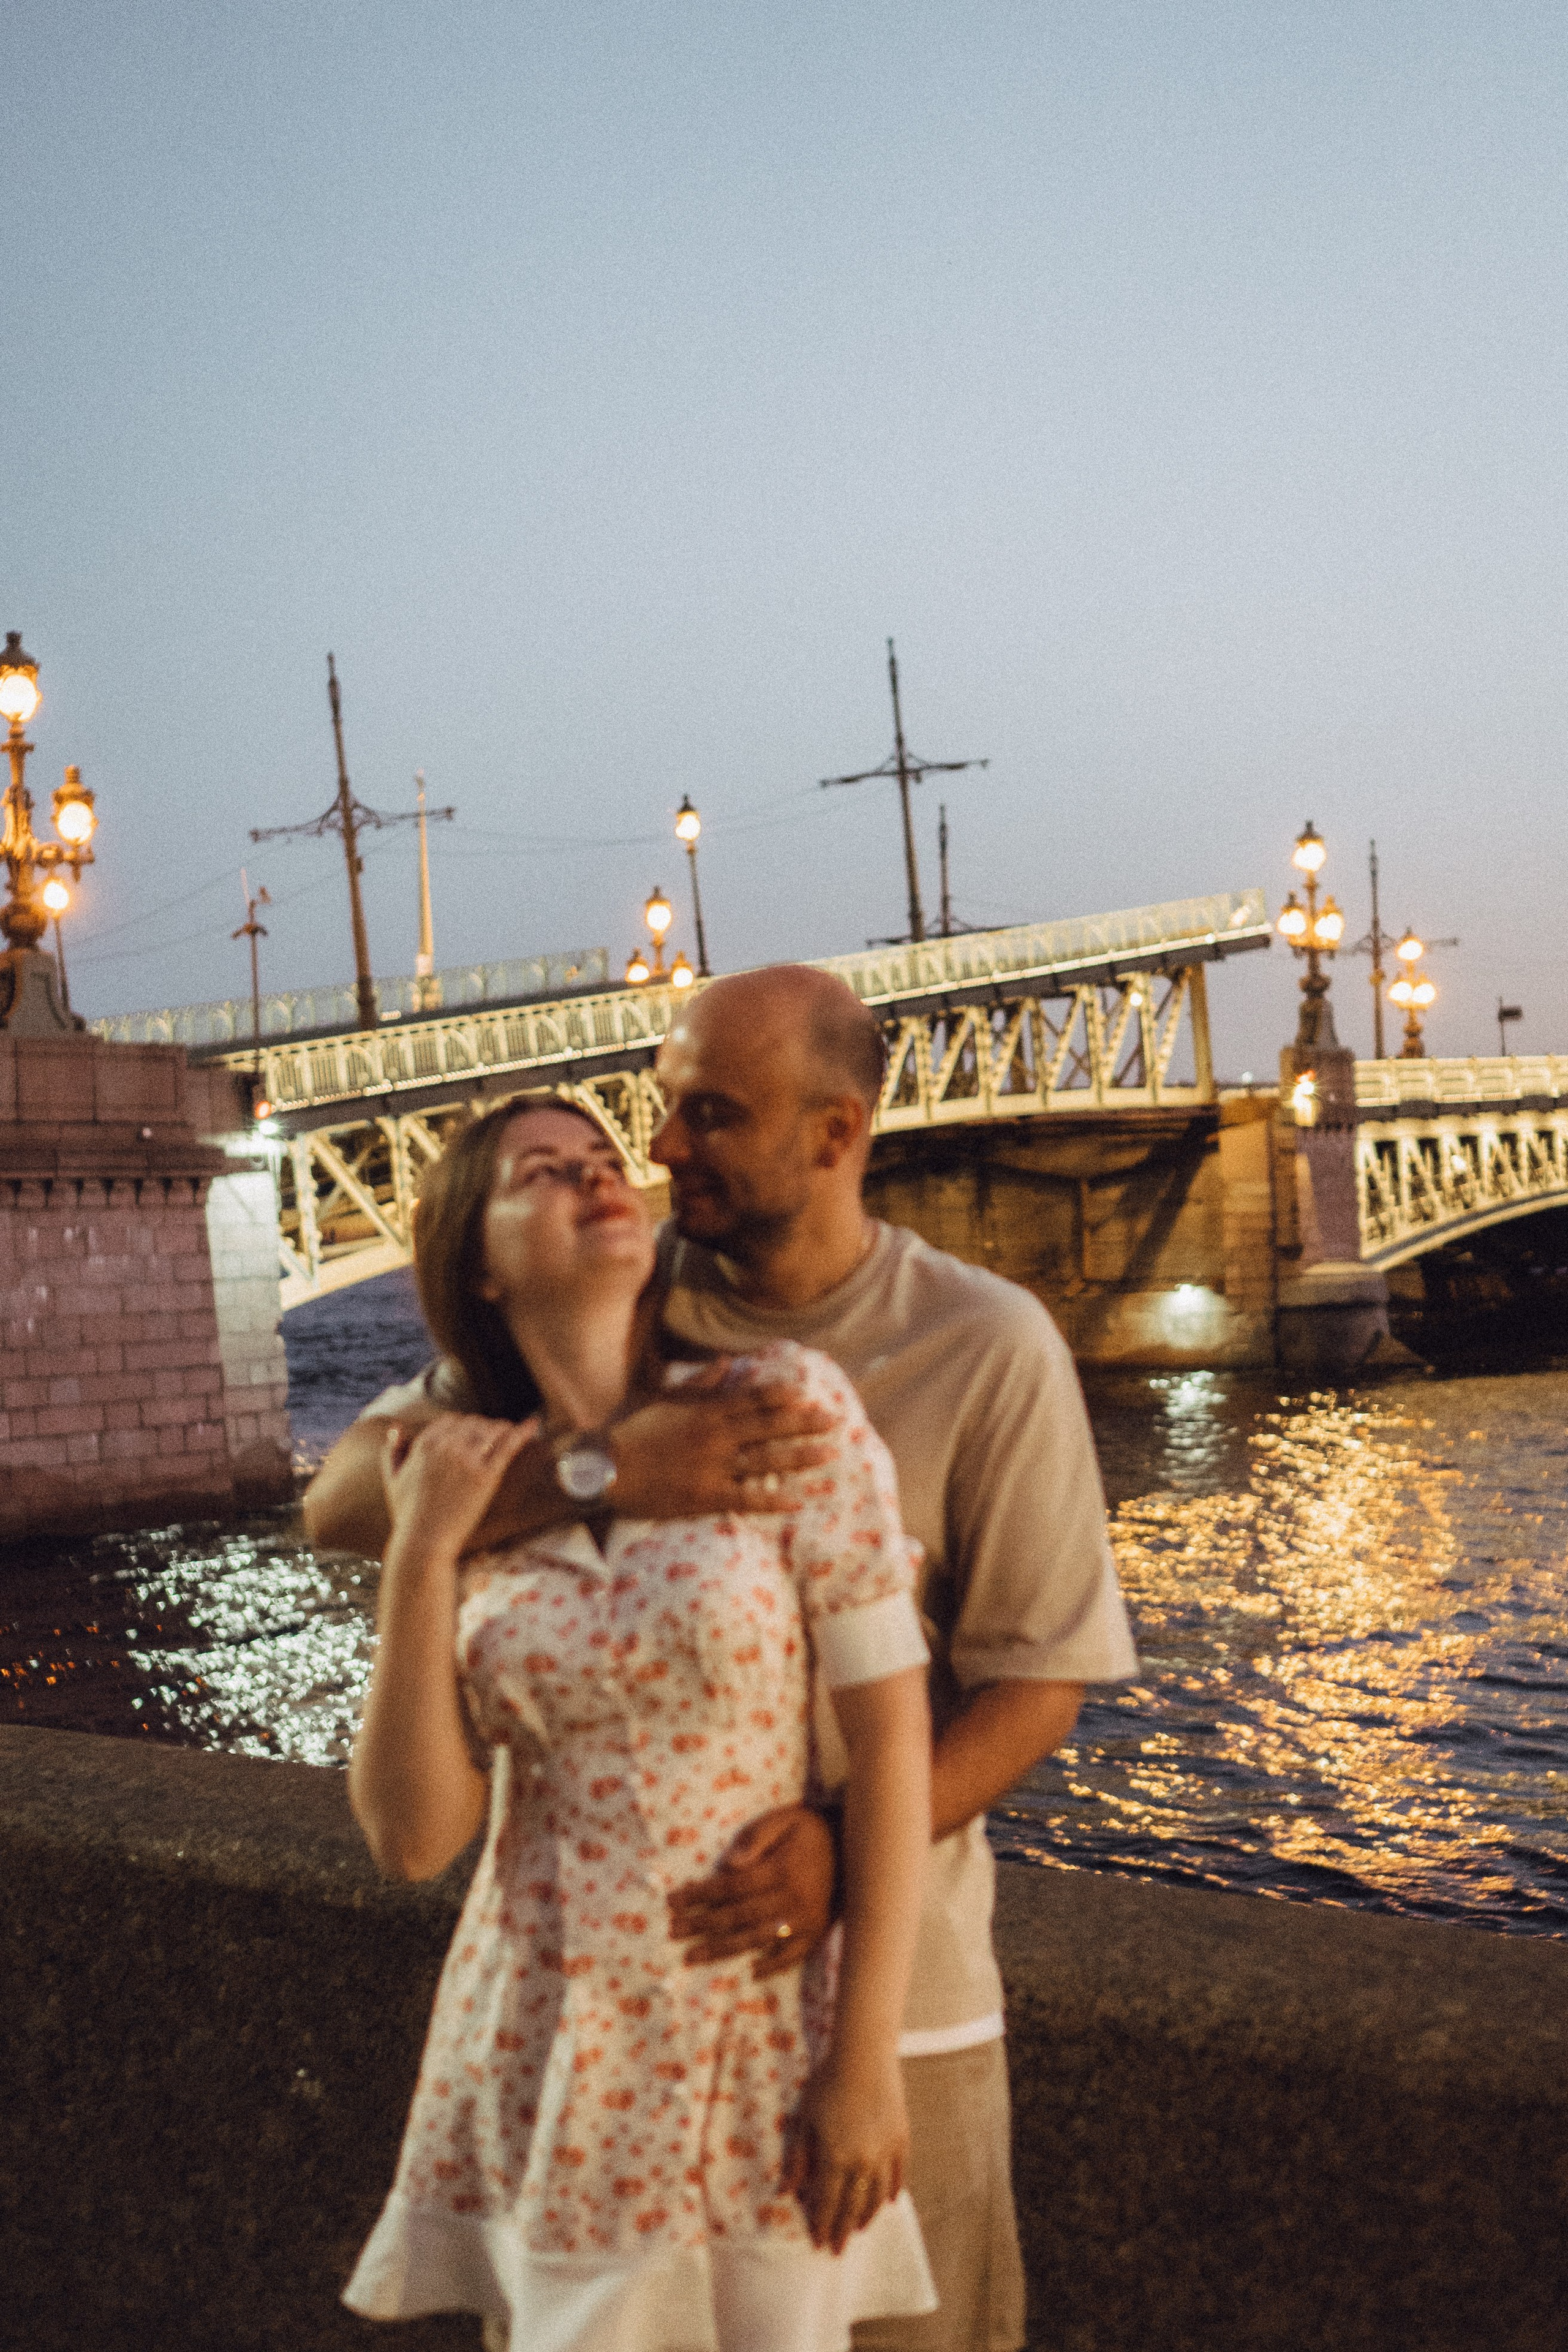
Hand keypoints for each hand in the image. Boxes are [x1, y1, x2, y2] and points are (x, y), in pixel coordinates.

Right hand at [381, 1414, 536, 1566]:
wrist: (423, 1541)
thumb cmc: (409, 1515)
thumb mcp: (393, 1479)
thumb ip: (392, 1451)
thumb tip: (396, 1430)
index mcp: (425, 1443)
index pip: (451, 1421)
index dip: (464, 1425)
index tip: (473, 1431)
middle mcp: (446, 1445)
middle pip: (473, 1424)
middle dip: (484, 1426)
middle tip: (494, 1433)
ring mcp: (467, 1459)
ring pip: (491, 1431)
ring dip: (502, 1429)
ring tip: (512, 1431)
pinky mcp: (485, 1475)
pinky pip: (507, 1446)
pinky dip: (522, 1433)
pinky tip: (533, 1425)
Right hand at [612, 1365, 838, 1517]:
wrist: (603, 1468)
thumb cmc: (629, 1429)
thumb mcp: (662, 1396)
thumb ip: (699, 1382)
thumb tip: (727, 1362)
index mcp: (704, 1409)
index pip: (752, 1397)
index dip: (782, 1394)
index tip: (806, 1391)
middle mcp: (715, 1435)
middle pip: (769, 1426)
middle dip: (804, 1423)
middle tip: (835, 1421)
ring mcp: (713, 1466)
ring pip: (766, 1460)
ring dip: (799, 1457)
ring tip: (828, 1454)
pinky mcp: (706, 1495)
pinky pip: (746, 1497)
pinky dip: (772, 1499)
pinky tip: (795, 1500)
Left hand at [667, 1804, 835, 1977]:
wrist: (856, 1844)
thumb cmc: (810, 1829)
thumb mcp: (783, 1819)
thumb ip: (754, 1839)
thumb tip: (727, 1866)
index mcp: (781, 1870)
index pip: (731, 1887)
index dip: (700, 1896)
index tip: (673, 1902)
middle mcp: (792, 1899)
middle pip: (738, 1916)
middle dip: (702, 1925)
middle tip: (673, 1933)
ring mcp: (807, 1920)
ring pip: (757, 1939)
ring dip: (723, 1949)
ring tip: (694, 1957)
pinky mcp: (819, 1931)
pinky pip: (793, 1955)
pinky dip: (773, 1965)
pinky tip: (752, 1972)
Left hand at [782, 2053, 907, 2252]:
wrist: (864, 2056)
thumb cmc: (827, 2083)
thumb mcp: (805, 2119)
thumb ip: (798, 2158)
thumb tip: (787, 2191)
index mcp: (836, 2158)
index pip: (828, 2203)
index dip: (822, 2225)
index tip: (818, 2243)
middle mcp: (863, 2162)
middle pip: (854, 2206)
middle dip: (844, 2230)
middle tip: (839, 2249)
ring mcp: (886, 2152)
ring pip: (878, 2196)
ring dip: (868, 2215)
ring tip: (861, 2228)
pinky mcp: (901, 2140)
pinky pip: (899, 2175)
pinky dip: (892, 2192)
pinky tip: (887, 2201)